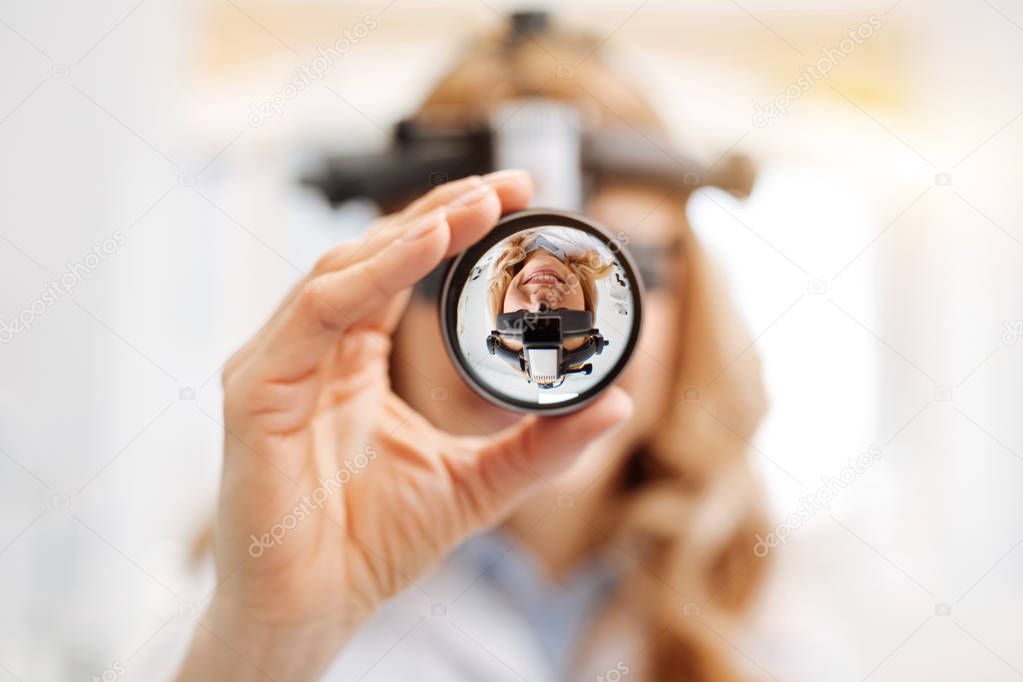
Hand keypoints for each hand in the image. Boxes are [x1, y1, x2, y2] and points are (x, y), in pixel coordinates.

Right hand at [177, 172, 631, 680]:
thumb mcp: (476, 483)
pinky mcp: (256, 390)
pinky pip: (318, 311)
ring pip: (343, 270)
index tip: (515, 199)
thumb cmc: (373, 544)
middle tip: (508, 188)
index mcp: (348, 361)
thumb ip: (540, 445)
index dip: (449, 228)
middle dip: (440, 212)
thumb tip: (616, 404)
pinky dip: (374, 274)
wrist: (314, 610)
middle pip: (370, 255)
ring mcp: (276, 364)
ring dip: (413, 231)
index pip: (395, 272)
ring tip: (477, 206)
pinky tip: (427, 243)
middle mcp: (308, 351)